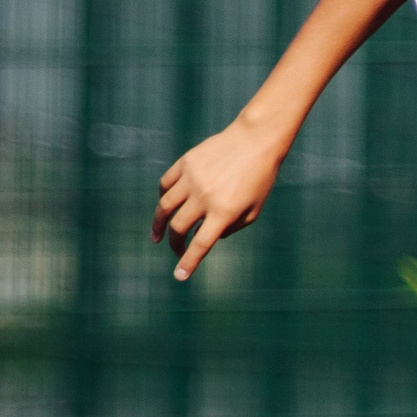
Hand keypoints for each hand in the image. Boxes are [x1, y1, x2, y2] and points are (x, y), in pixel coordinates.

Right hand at [152, 114, 290, 279]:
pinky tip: (166, 206)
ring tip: (157, 235)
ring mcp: (192, 179)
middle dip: (173, 244)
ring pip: (164, 207)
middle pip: (178, 227)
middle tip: (174, 250)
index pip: (201, 244)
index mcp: (225, 211)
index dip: (189, 262)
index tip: (179, 276)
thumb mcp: (253, 209)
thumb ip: (231, 228)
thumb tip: (206, 236)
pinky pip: (166, 185)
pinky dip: (164, 197)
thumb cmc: (260, 179)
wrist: (256, 140)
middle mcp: (205, 196)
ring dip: (158, 224)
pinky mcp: (185, 163)